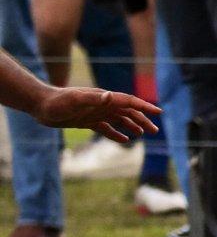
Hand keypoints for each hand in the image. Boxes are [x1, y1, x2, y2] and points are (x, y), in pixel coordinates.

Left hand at [31, 88, 157, 141]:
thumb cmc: (56, 102)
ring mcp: (95, 112)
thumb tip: (110, 97)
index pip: (128, 101)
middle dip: (142, 119)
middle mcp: (102, 104)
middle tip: (155, 130)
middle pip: (127, 111)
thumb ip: (93, 99)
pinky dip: (116, 133)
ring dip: (132, 125)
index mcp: (103, 98)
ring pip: (119, 119)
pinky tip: (124, 140)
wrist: (39, 105)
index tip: (157, 112)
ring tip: (143, 134)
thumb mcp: (75, 100)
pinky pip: (106, 128)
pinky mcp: (87, 121)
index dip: (143, 107)